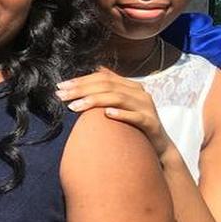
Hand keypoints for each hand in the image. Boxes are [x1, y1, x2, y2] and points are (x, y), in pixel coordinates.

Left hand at [56, 68, 171, 155]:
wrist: (159, 148)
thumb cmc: (135, 126)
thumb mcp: (121, 106)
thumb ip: (109, 90)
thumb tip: (93, 73)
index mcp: (131, 87)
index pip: (103, 77)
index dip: (81, 80)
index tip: (61, 86)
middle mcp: (139, 93)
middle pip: (107, 85)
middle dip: (82, 89)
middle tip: (61, 95)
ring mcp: (146, 107)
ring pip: (119, 98)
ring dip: (94, 100)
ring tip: (74, 107)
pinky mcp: (151, 123)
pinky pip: (136, 117)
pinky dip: (122, 114)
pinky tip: (106, 115)